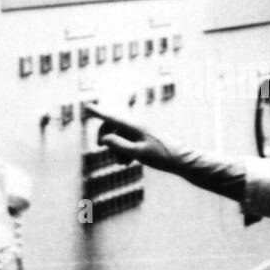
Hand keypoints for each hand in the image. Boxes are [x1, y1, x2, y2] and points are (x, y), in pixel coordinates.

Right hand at [84, 104, 246, 201]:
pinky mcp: (145, 139)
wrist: (182, 160)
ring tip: (123, 162)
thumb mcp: (138, 153)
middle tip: (99, 147)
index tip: (87, 106)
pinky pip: (128, 142)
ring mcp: (141, 132)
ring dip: (116, 148)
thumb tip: (104, 139)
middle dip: (106, 136)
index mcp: (135, 126)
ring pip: (120, 136)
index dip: (99, 113)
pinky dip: (124, 150)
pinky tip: (128, 162)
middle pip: (113, 125)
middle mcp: (137, 126)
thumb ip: (119, 145)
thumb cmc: (161, 156)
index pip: (113, 117)